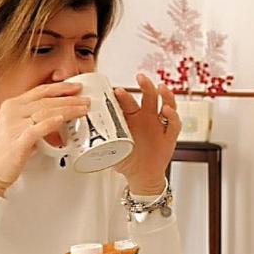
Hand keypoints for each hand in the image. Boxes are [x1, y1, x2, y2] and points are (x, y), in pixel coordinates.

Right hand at [0, 82, 89, 196]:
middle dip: (69, 99)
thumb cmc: (4, 152)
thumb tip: (58, 118)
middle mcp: (12, 112)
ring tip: (82, 110)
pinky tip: (63, 119)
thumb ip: (33, 119)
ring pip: (45, 112)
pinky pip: (37, 129)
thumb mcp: (17, 127)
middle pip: (46, 100)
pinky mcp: (17, 142)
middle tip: (86, 101)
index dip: (60, 88)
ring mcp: (14, 126)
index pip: (40, 91)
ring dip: (67, 110)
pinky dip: (51, 123)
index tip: (76, 87)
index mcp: (12, 105)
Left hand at [111, 74, 180, 194]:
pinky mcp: (170, 136)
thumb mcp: (111, 148)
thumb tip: (79, 134)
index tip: (116, 91)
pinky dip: (172, 116)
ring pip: (165, 104)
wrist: (142, 176)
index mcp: (131, 118)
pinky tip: (167, 111)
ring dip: (164, 95)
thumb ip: (99, 140)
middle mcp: (147, 118)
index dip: (124, 95)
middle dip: (145, 85)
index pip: (128, 102)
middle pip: (149, 96)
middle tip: (140, 77)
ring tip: (161, 88)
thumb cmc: (126, 160)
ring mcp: (159, 125)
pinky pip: (174, 124)